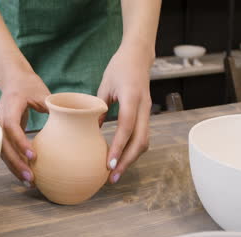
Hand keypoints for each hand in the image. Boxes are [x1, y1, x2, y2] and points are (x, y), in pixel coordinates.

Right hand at [0, 69, 50, 186]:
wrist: (12, 78)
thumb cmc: (29, 84)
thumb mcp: (42, 92)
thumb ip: (54, 106)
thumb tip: (73, 120)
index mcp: (10, 105)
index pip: (11, 126)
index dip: (20, 142)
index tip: (33, 155)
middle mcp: (0, 117)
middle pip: (3, 145)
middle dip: (16, 163)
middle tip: (31, 177)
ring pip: (2, 151)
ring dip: (15, 167)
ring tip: (29, 181)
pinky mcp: (2, 132)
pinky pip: (5, 150)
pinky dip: (14, 162)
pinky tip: (25, 173)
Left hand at [97, 45, 152, 183]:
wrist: (139, 55)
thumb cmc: (119, 67)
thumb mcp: (104, 85)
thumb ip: (98, 108)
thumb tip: (92, 130)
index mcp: (132, 97)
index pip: (127, 127)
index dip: (118, 147)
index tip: (108, 163)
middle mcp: (144, 107)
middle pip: (140, 140)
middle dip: (127, 161)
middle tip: (112, 177)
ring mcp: (147, 111)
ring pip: (144, 141)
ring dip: (131, 159)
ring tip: (115, 173)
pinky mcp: (146, 114)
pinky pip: (142, 136)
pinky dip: (133, 150)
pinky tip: (121, 158)